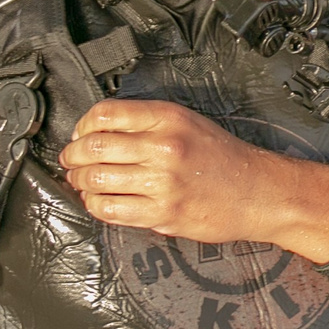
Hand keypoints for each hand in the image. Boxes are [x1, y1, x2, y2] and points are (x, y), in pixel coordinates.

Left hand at [60, 100, 328, 263]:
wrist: (258, 192)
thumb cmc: (224, 158)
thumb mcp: (189, 122)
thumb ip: (147, 122)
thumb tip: (99, 130)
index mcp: (169, 119)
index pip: (106, 114)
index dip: (82, 125)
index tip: (79, 134)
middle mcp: (164, 147)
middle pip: (94, 147)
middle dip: (73, 156)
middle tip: (70, 160)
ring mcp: (162, 183)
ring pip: (97, 180)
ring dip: (80, 182)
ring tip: (82, 182)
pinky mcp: (163, 214)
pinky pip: (111, 210)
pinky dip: (95, 205)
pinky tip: (97, 201)